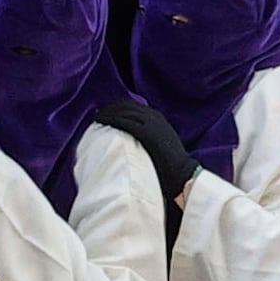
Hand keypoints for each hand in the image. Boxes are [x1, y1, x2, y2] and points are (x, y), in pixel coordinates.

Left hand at [99, 95, 200, 229]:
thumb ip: (149, 139)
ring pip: (124, 111)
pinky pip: (124, 121)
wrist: (183, 174)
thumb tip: (132, 143)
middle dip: (111, 108)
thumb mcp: (161, 145)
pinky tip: (101, 121)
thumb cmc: (171, 166)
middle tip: (98, 114)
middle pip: (127, 106)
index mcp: (158, 119)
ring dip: (108, 112)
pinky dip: (111, 119)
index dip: (118, 108)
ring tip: (96, 118)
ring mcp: (151, 124)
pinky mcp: (146, 132)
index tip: (106, 113)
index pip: (134, 107)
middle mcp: (155, 117)